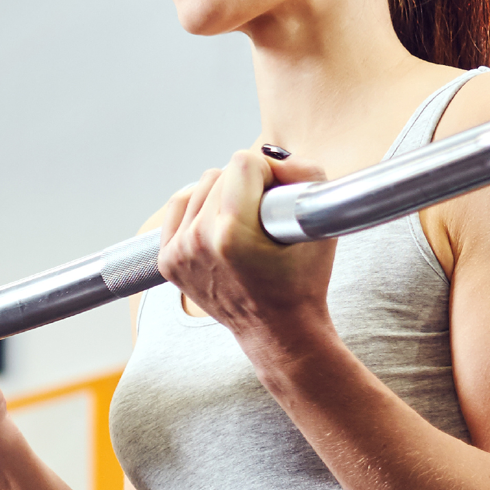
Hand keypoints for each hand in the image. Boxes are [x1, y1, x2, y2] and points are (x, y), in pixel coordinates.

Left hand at [157, 146, 335, 352]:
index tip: (277, 199)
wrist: (279, 331)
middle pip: (220, 174)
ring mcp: (180, 253)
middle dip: (246, 186)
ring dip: (223, 195)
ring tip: (244, 222)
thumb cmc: (304, 280)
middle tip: (263, 216)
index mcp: (233, 234)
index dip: (268, 175)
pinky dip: (199, 207)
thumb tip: (270, 158)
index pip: (243, 163)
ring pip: (199, 187)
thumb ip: (305, 174)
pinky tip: (218, 222)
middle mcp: (199, 242)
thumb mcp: (321, 226)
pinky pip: (179, 206)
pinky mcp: (168, 260)